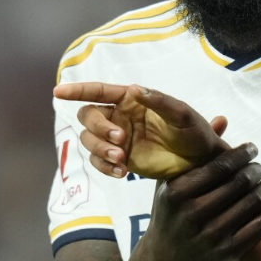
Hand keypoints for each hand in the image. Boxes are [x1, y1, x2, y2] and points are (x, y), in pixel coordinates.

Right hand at [54, 82, 227, 178]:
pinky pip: (98, 162)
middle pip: (88, 116)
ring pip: (89, 140)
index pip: (99, 91)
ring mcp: (118, 139)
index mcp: (132, 99)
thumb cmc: (195, 133)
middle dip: (98, 128)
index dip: (78, 90)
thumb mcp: (183, 115)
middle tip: (120, 139)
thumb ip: (160, 101)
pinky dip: (104, 167)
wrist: (201, 163)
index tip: (59, 91)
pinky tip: (122, 172)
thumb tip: (134, 89)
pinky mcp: (120, 160)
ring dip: (100, 149)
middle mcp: (120, 116)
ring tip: (122, 159)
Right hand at [140, 143, 260, 260]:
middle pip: (240, 183)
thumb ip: (196, 152)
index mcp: (177, 193)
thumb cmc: (170, 212)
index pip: (221, 166)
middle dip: (256, 170)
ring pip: (254, 203)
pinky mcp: (228, 253)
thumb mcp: (171, 182)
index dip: (242, 153)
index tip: (252, 148)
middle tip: (259, 167)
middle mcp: (193, 215)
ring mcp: (211, 236)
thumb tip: (222, 119)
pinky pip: (260, 226)